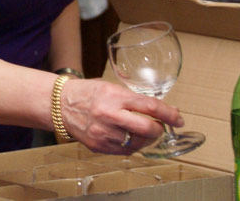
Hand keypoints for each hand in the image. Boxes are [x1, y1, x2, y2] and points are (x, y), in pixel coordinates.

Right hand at [58, 79, 183, 153]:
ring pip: (138, 143)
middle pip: (147, 129)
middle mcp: (110, 115)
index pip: (150, 107)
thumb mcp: (111, 88)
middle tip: (160, 126)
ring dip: (145, 138)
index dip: (169, 114)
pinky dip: (132, 145)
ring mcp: (104, 133)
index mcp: (114, 96)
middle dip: (159, 129)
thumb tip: (164, 109)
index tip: (178, 119)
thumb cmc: (87, 93)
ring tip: (141, 131)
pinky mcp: (99, 146)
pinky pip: (125, 151)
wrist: (60, 105)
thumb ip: (135, 99)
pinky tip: (128, 137)